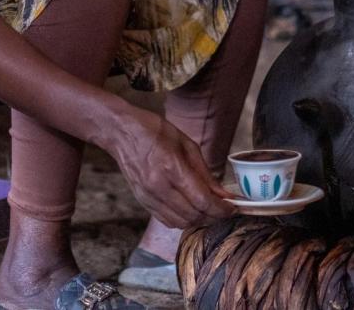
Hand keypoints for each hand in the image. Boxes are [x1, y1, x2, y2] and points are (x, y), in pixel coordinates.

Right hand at [103, 104, 233, 228]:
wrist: (120, 132)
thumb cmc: (153, 131)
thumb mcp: (186, 143)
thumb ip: (205, 172)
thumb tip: (222, 193)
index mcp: (171, 168)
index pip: (202, 200)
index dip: (221, 209)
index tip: (232, 208)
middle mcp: (158, 186)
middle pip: (193, 215)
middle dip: (213, 216)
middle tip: (223, 208)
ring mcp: (148, 196)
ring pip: (181, 222)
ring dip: (199, 220)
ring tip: (208, 209)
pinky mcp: (142, 201)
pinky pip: (167, 220)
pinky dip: (183, 220)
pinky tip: (190, 209)